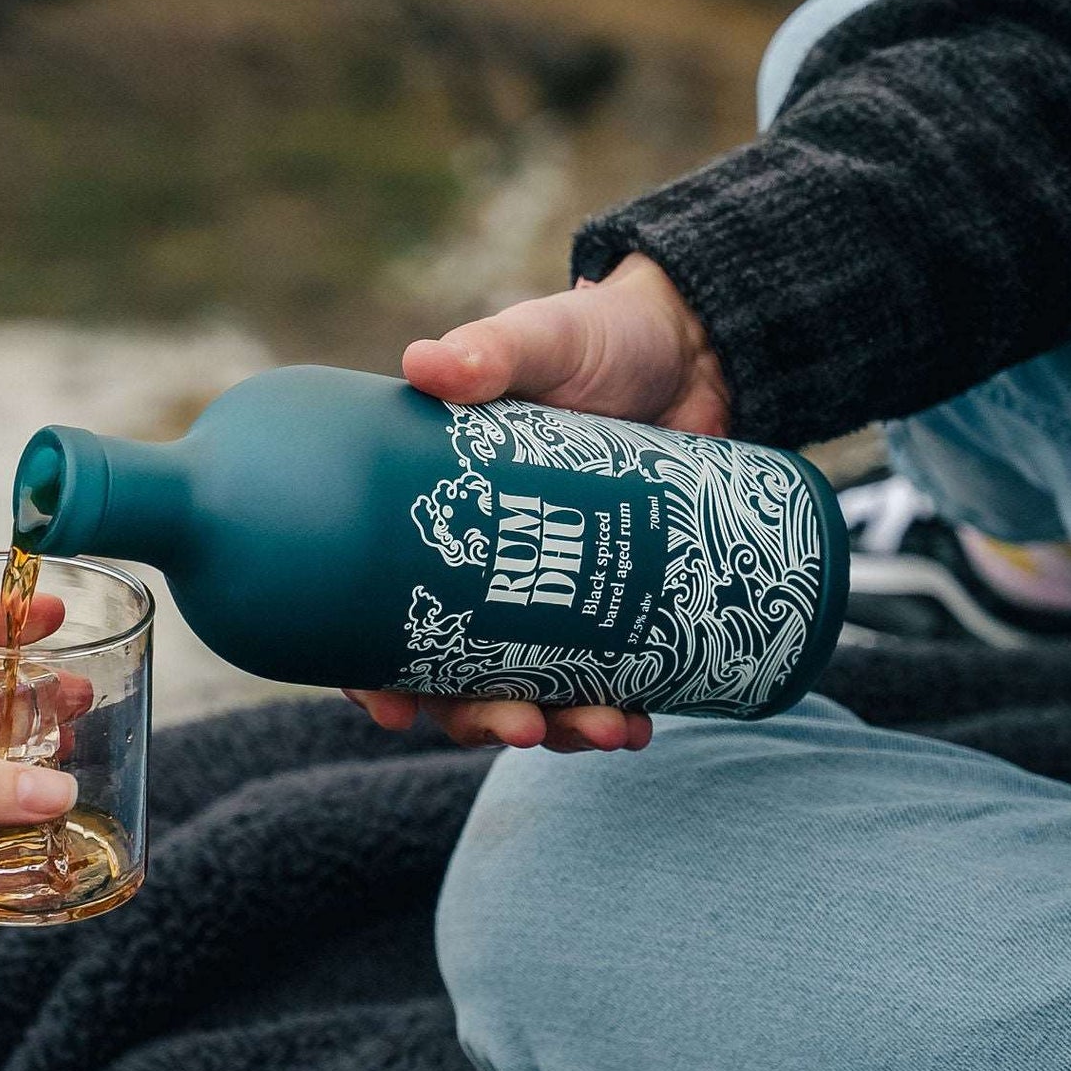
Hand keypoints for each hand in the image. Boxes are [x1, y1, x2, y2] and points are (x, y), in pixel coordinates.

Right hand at [350, 253, 724, 751]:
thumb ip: (490, 352)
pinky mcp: (621, 604)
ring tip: (606, 730)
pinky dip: (619, 712)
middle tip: (520, 727)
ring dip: (559, 727)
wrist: (699, 350)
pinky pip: (607, 679)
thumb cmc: (597, 340)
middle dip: (482, 719)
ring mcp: (553, 594)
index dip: (372, 675)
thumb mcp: (540, 341)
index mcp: (438, 518)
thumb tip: (426, 364)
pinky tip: (640, 725)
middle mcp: (485, 570)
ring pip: (532, 689)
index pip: (380, 614)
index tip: (390, 710)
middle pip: (457, 675)